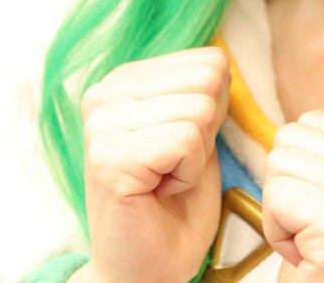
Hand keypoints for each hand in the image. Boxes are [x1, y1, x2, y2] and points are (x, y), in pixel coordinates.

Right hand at [78, 47, 229, 282]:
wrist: (144, 271)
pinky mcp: (109, 157)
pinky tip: (158, 192)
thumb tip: (221, 60)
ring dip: (196, 157)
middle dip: (207, 132)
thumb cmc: (173, 204)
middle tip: (172, 168)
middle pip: (208, 80)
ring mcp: (102, 123)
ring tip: (163, 180)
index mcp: (125, 78)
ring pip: (200, 109)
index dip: (214, 112)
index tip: (181, 149)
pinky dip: (187, 175)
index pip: (209, 60)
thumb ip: (204, 90)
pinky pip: (187, 141)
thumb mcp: (199, 132)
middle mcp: (105, 92)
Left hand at [261, 111, 323, 282]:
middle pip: (293, 137)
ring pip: (279, 164)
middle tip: (313, 233)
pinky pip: (275, 197)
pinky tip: (303, 257)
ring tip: (309, 245)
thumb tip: (299, 122)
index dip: (304, 170)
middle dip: (287, 187)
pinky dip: (274, 231)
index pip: (316, 120)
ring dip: (280, 211)